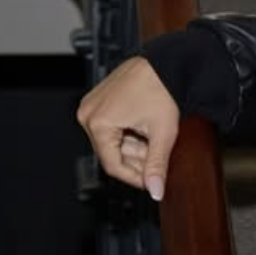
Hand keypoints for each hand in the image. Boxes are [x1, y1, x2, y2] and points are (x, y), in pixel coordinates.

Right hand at [76, 56, 179, 199]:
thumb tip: (156, 192)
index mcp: (98, 123)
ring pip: (111, 140)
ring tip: (153, 142)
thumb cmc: (163, 90)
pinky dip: (128, 132)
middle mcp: (88, 114)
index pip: (112, 165)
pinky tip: (145, 130)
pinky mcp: (98, 99)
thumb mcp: (162, 133)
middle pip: (111, 152)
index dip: (134, 177)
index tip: (151, 181)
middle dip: (135, 160)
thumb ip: (157, 166)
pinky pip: (110, 125)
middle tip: (156, 162)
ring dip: (132, 146)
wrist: (166, 62)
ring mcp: (91, 105)